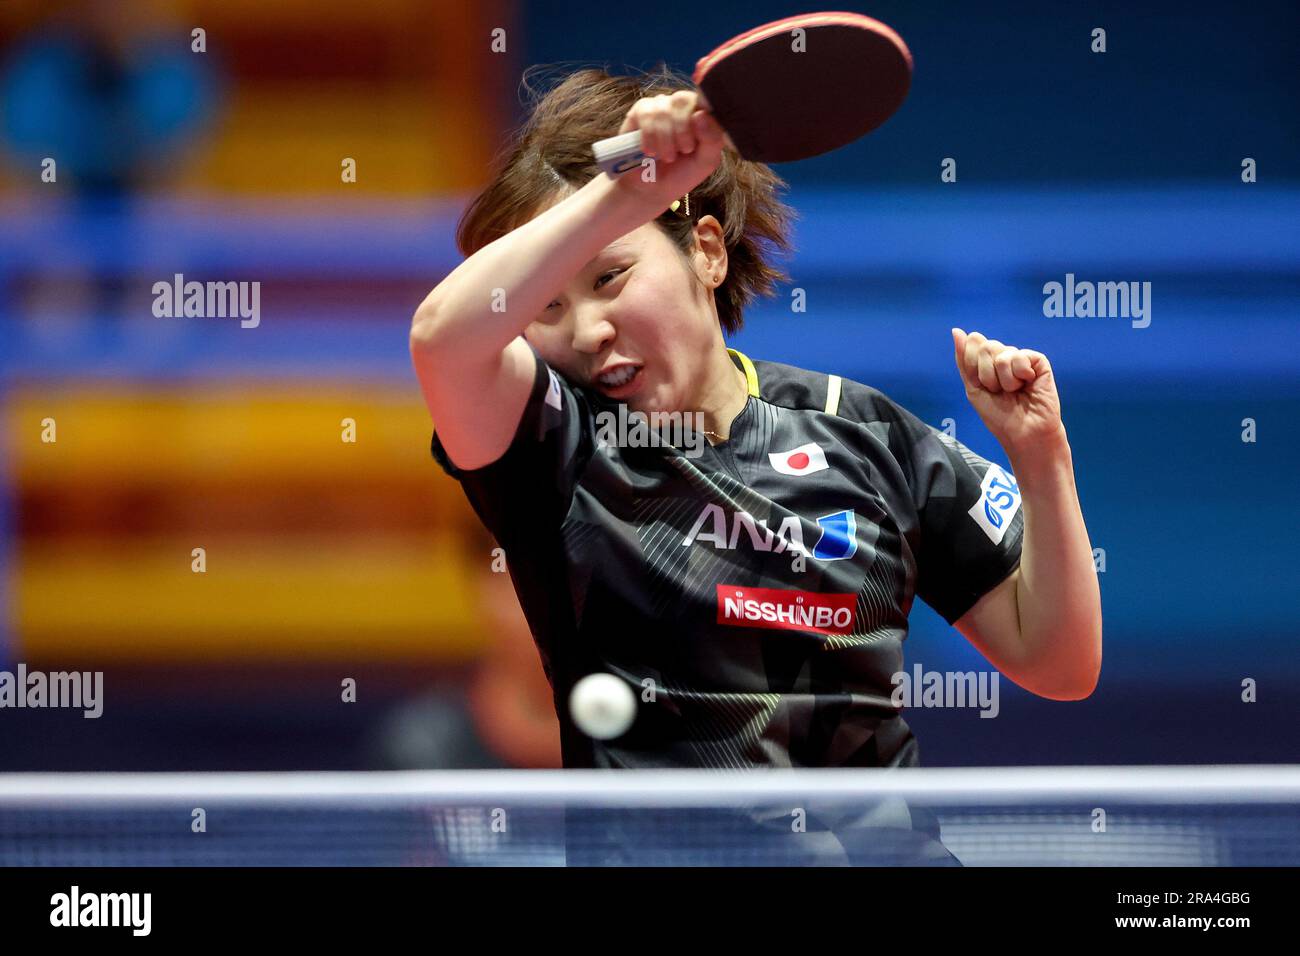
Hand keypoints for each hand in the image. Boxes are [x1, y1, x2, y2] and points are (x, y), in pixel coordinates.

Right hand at [609, 90, 727, 216]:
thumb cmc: (681, 174)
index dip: (700, 119)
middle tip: (682, 152)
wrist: (652, 189)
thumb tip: (700, 114)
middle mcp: (682, 105)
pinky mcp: (641, 110)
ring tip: (666, 157)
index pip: (705, 99)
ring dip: (665, 138)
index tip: (694, 143)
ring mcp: (661, 105)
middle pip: (683, 100)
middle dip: (682, 131)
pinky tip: (651, 151)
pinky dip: (649, 136)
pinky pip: (646, 114)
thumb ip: (712, 139)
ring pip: (664, 109)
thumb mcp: (705, 162)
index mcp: (703, 114)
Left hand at [951, 328, 1063, 453]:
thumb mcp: (973, 388)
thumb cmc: (999, 416)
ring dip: (1004, 379)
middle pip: (986, 346)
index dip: (973, 366)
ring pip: (1003, 353)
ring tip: (1014, 391)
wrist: (1023, 433)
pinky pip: (1021, 356)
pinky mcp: (1038, 361)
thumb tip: (956, 331)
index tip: (982, 386)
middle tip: (998, 391)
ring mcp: (1021, 358)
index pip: (973, 343)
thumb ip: (964, 360)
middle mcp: (1003, 357)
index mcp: (986, 362)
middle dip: (987, 374)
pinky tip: (1028, 384)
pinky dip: (1020, 374)